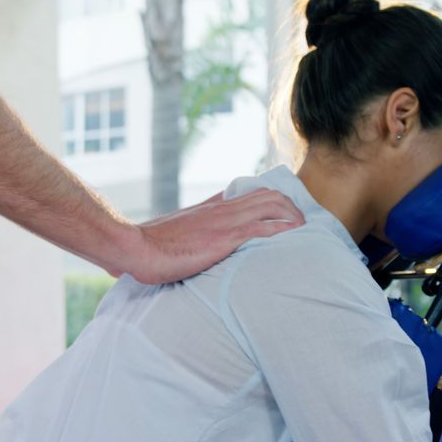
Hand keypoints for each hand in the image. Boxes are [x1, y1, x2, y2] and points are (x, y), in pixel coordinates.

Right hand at [124, 188, 304, 283]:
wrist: (138, 248)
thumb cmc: (150, 246)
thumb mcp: (173, 233)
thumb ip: (186, 233)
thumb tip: (185, 243)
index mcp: (210, 207)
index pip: (246, 193)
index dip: (269, 198)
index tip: (284, 209)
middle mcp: (220, 209)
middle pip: (265, 193)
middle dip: (289, 203)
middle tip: (301, 220)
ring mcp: (224, 220)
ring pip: (269, 204)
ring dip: (291, 213)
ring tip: (303, 226)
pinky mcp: (225, 237)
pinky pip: (262, 227)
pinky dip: (283, 229)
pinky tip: (294, 234)